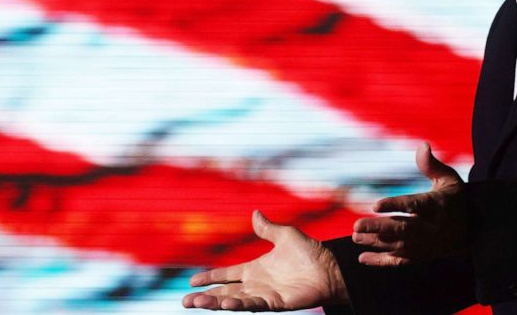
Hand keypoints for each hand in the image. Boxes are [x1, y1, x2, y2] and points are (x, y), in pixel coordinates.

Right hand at [182, 210, 348, 310]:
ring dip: (215, 303)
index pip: (226, 275)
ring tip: (196, 304)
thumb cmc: (311, 253)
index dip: (210, 278)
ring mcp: (264, 294)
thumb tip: (255, 213)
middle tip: (185, 302)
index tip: (192, 281)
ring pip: (233, 301)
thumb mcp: (285, 235)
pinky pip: (253, 304)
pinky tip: (226, 304)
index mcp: (255, 268)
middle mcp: (256, 284)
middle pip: (224, 292)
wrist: (330, 268)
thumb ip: (267, 228)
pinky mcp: (275, 303)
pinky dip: (239, 305)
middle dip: (205, 297)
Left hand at [352, 142, 466, 265]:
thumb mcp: (448, 179)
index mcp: (435, 206)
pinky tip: (362, 258)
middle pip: (402, 229)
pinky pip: (400, 261)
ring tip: (355, 237)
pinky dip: (382, 261)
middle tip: (356, 226)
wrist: (473, 230)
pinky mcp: (421, 255)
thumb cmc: (454, 199)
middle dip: (379, 228)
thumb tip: (422, 145)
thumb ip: (431, 165)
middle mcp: (429, 227)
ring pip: (398, 246)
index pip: (413, 205)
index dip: (395, 205)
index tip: (375, 205)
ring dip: (376, 243)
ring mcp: (425, 244)